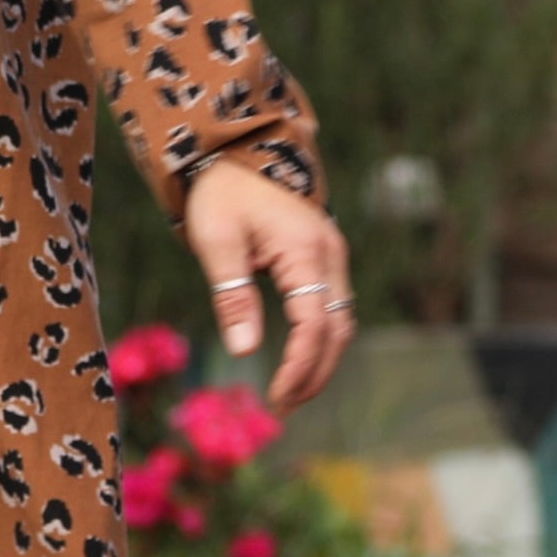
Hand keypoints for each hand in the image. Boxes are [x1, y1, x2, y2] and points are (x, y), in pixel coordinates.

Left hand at [181, 157, 354, 411]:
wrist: (236, 150)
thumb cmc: (220, 193)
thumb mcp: (216, 241)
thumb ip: (233, 296)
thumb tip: (245, 352)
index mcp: (305, 251)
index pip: (313, 325)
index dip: (299, 366)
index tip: (277, 397)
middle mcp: (329, 255)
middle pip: (336, 330)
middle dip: (313, 374)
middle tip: (281, 407)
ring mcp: (332, 255)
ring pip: (340, 321)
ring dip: (320, 360)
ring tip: (289, 394)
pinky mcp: (324, 257)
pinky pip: (333, 307)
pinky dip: (320, 339)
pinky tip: (299, 360)